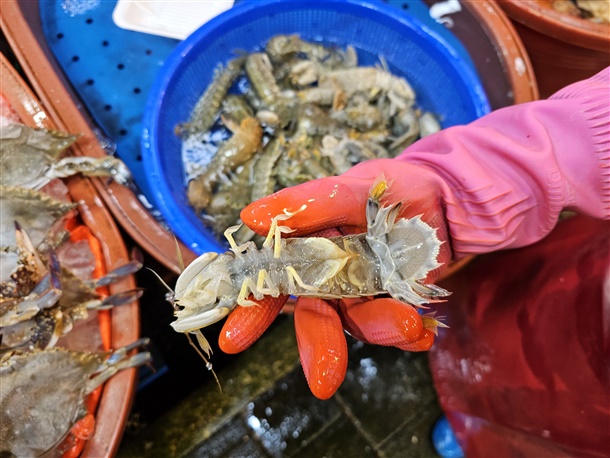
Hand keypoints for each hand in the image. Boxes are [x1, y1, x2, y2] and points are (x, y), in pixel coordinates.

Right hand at [219, 158, 451, 398]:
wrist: (442, 199)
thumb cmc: (386, 188)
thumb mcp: (351, 188)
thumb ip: (308, 203)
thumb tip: (252, 216)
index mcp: (305, 250)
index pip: (271, 283)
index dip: (252, 311)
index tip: (234, 339)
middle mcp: (328, 279)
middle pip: (315, 317)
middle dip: (318, 347)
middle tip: (323, 380)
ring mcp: (362, 296)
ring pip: (359, 323)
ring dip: (381, 328)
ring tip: (409, 324)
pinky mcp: (395, 305)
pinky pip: (397, 327)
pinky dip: (410, 334)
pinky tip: (423, 334)